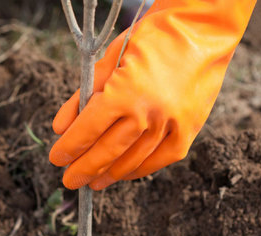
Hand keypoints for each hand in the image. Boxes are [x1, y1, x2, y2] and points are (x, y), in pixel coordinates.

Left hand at [49, 0, 255, 190]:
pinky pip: (160, 160)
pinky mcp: (189, 130)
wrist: (203, 28)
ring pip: (133, 160)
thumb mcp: (110, 58)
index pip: (88, 130)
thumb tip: (60, 128)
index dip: (70, 147)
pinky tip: (123, 174)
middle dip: (84, 169)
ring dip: (110, 174)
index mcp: (125, 92)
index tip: (56, 159)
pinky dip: (139, 169)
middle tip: (70, 180)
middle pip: (108, 152)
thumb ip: (83, 95)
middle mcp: (149, 113)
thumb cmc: (152, 38)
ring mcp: (171, 125)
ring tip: (94, 181)